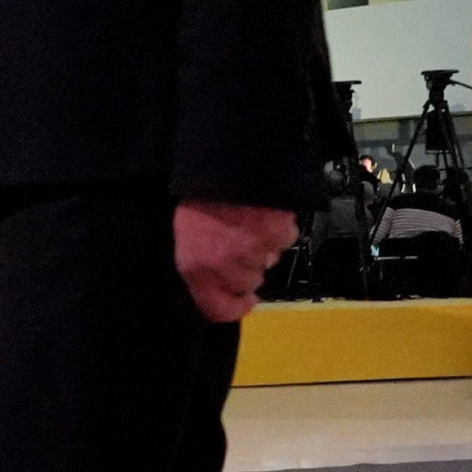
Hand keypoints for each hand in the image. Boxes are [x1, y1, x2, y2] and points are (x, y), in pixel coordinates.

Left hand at [173, 199, 292, 323]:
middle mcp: (224, 265)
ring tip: (249, 220)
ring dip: (263, 246)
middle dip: (248, 267)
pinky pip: (284, 240)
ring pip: (269, 262)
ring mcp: (252, 251)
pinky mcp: (276, 234)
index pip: (218, 309)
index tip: (246, 301)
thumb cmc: (201, 195)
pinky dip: (279, 228)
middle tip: (240, 240)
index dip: (235, 308)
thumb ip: (202, 265)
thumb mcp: (187, 234)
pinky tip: (263, 212)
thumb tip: (225, 287)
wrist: (223, 163)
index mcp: (195, 267)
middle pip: (249, 284)